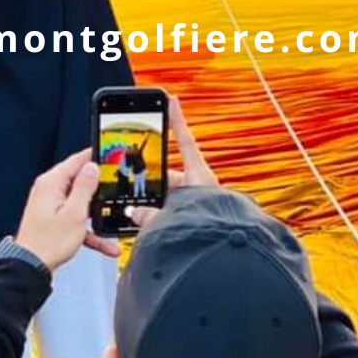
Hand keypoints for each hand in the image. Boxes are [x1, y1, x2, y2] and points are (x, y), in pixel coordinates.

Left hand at [15, 148, 119, 272]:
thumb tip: (91, 168)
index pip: (76, 161)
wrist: (31, 266)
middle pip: (79, 181)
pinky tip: (103, 242)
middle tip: (115, 187)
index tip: (108, 156)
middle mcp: (49, 191)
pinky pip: (75, 219)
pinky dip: (88, 229)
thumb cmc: (47, 242)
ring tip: (110, 218)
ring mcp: (50, 205)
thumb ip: (85, 187)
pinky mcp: (53, 220)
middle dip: (98, 186)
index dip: (94, 157)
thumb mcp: (74, 212)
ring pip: (80, 202)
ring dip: (95, 213)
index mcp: (51, 183)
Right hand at [129, 97, 216, 231]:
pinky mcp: (196, 220)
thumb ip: (148, 213)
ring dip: (154, 207)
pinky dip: (160, 220)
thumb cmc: (208, 230)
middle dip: (151, 183)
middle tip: (133, 184)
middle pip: (168, 175)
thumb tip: (134, 213)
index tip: (171, 100)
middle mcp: (199, 187)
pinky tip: (146, 229)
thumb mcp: (171, 215)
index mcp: (199, 175)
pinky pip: (173, 215)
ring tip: (137, 215)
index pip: (184, 140)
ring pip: (169, 199)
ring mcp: (198, 204)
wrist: (223, 258)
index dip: (176, 119)